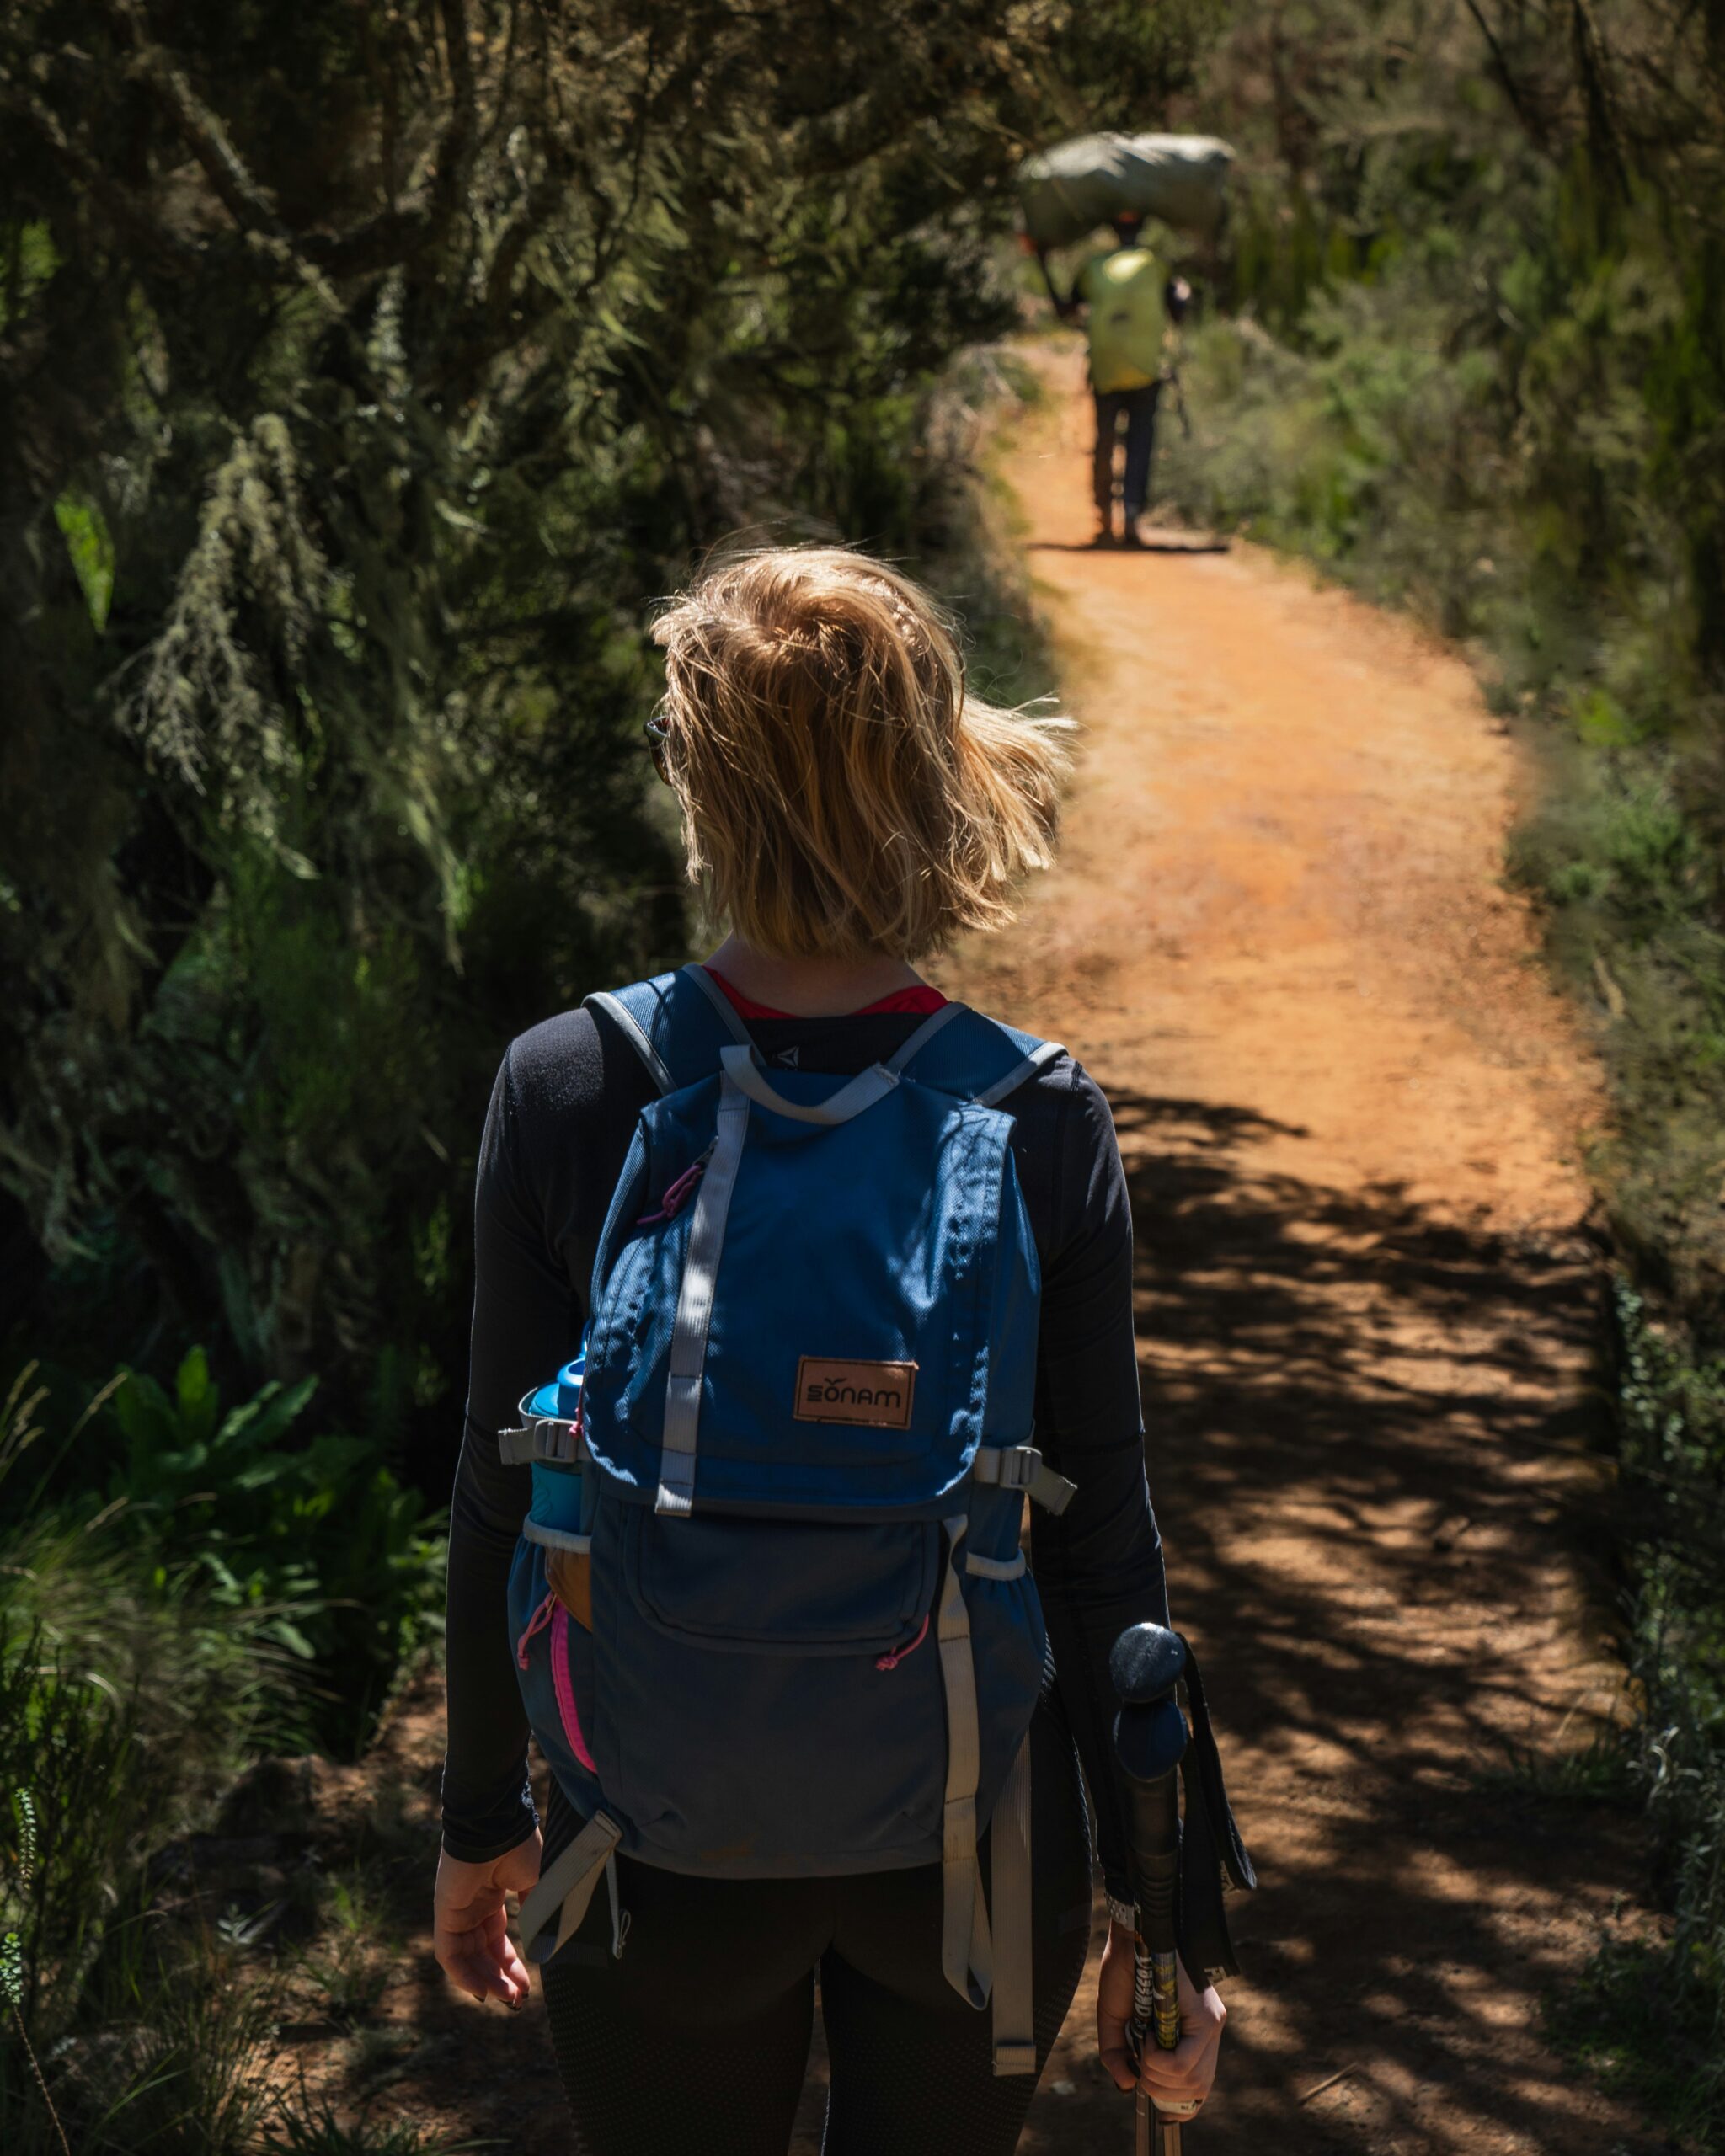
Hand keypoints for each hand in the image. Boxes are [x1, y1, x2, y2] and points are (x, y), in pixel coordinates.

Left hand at [433, 1830, 541, 2007]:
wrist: (497, 1824)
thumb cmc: (519, 1846)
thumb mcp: (538, 1883)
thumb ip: (538, 1913)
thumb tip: (544, 1945)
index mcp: (493, 1898)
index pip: (498, 1941)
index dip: (512, 1965)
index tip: (527, 1986)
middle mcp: (473, 1908)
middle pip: (482, 1955)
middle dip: (500, 1979)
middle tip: (517, 2000)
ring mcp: (457, 1911)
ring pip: (466, 1959)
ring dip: (486, 1981)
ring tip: (507, 1998)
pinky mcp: (445, 1914)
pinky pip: (449, 1953)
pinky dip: (463, 1974)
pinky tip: (482, 1989)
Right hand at [1097, 1922, 1226, 2115]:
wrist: (1133, 1933)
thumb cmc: (1124, 1970)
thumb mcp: (1114, 2019)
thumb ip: (1118, 2054)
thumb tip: (1129, 2086)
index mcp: (1191, 2036)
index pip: (1198, 2087)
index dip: (1180, 2106)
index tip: (1161, 2113)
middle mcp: (1208, 2033)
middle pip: (1197, 2092)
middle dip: (1161, 2092)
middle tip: (1140, 2065)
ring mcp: (1211, 2025)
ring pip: (1192, 2082)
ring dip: (1157, 2075)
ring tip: (1143, 2045)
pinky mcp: (1209, 2017)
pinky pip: (1184, 2063)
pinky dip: (1159, 2061)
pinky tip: (1148, 2037)